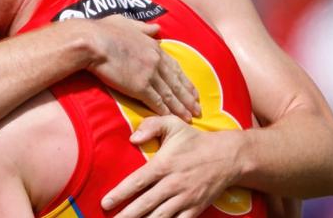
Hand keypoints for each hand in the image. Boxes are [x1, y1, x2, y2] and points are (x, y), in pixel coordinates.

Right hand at [88, 16, 199, 120]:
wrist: (93, 41)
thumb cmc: (104, 30)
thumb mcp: (127, 23)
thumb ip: (143, 27)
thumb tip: (157, 27)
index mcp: (154, 47)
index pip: (175, 67)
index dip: (185, 81)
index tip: (193, 90)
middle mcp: (156, 61)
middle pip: (176, 83)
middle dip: (188, 98)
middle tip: (198, 109)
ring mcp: (149, 74)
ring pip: (170, 95)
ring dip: (181, 108)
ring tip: (190, 117)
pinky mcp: (139, 87)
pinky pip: (156, 102)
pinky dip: (166, 111)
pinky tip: (172, 118)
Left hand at [101, 116, 241, 217]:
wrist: (227, 157)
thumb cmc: (195, 140)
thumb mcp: (173, 124)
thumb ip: (151, 126)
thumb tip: (132, 138)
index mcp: (164, 164)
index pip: (137, 181)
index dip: (120, 194)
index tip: (105, 203)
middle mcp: (173, 184)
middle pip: (145, 204)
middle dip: (127, 216)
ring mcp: (185, 199)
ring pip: (160, 217)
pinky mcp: (195, 209)